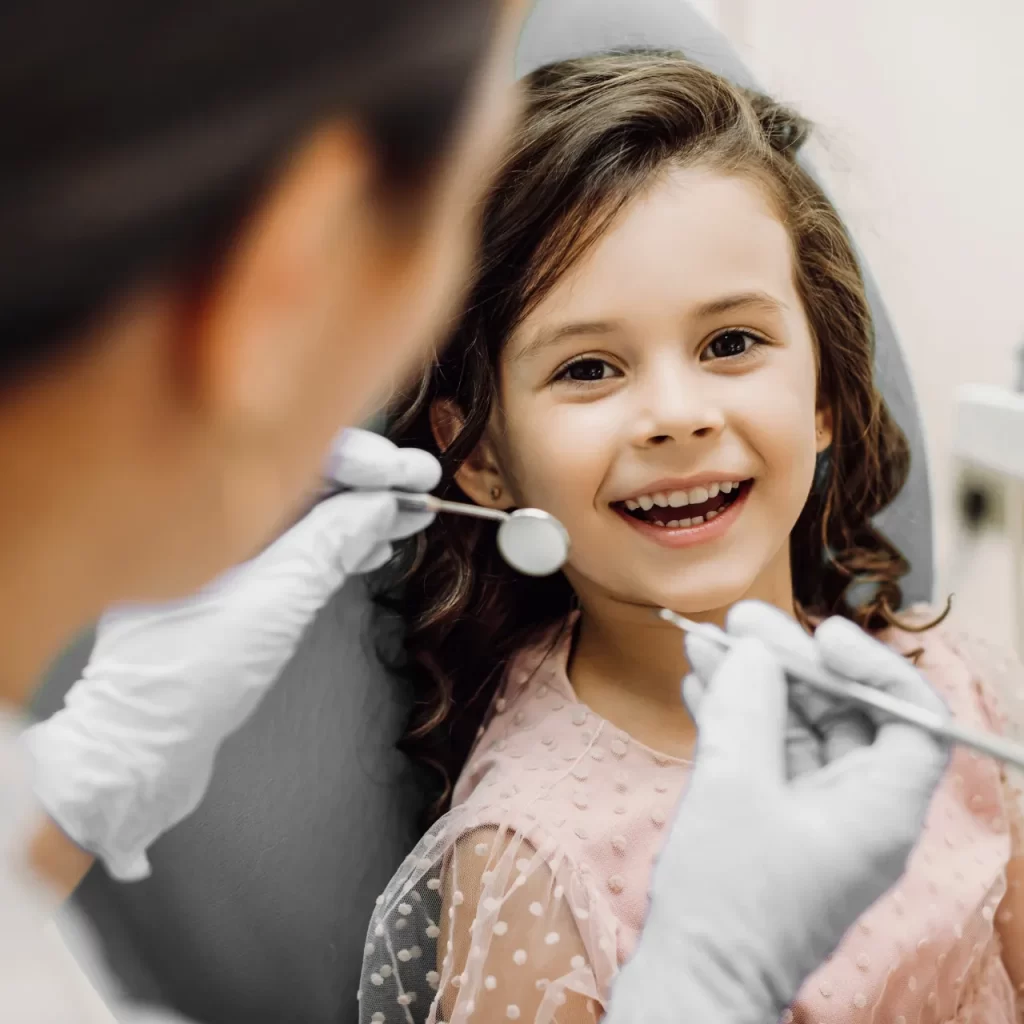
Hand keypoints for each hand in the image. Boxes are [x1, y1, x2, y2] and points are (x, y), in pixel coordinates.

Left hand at [23, 430, 438, 881]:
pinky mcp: (231, 584)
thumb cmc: (187, 679)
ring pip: (301, 512)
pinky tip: (371, 544)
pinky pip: (291, 545)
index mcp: (202, 501)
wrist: (142, 750)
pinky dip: (334, 544)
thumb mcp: (274, 602)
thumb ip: (329, 544)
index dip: (359, 458)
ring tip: (408, 513)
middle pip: (300, 477)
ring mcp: (218, 551)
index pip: (291, 453)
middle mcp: (206, 515)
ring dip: (358, 512)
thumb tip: (380, 503)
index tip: (406, 472)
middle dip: (365, 481)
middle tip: (420, 483)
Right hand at [607, 601, 949, 1023]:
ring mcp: (812, 817)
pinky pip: (763, 753)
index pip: (913, 717)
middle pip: (843, 713)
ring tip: (704, 643)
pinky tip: (699, 684)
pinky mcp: (772, 823)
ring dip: (750, 683)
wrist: (693, 983)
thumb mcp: (735, 785)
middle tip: (739, 623)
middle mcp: (857, 810)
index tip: (820, 636)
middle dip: (790, 662)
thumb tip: (756, 651)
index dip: (874, 666)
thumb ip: (749, 706)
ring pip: (794, 729)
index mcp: (882, 809)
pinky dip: (733, 717)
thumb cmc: (728, 901)